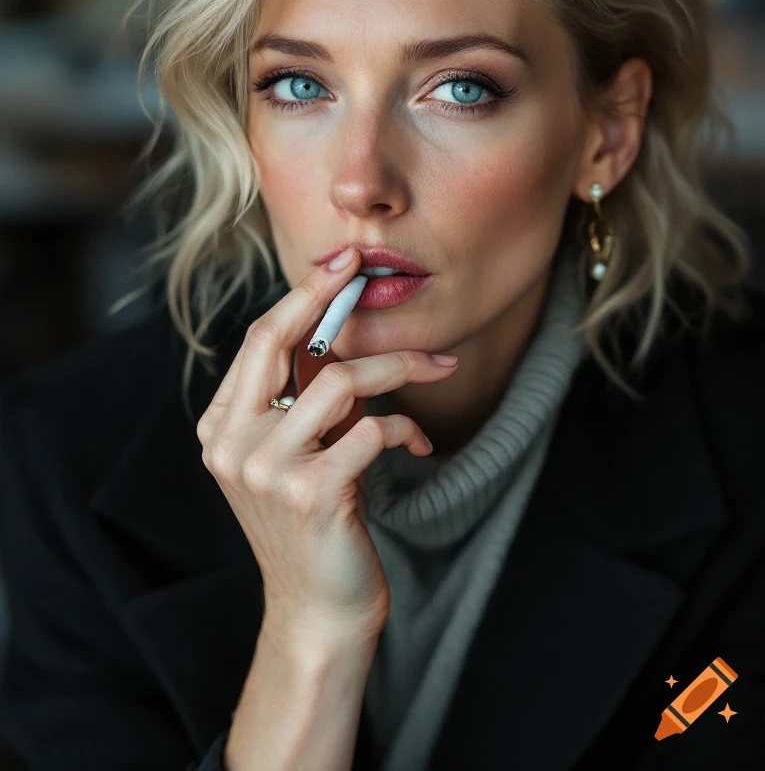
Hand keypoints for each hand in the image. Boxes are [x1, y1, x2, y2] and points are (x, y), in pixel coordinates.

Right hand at [195, 249, 458, 643]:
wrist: (319, 611)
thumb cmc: (315, 524)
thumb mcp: (296, 452)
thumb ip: (302, 397)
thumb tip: (337, 325)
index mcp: (221, 426)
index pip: (259, 341)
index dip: (301, 294)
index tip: (339, 261)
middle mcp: (231, 444)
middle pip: (279, 341)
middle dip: (327, 296)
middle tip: (368, 270)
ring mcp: (265, 470)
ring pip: (343, 381)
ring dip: (400, 368)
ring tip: (437, 370)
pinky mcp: (310, 494)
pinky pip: (374, 429)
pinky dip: (407, 427)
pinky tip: (417, 445)